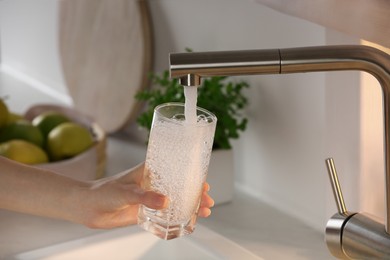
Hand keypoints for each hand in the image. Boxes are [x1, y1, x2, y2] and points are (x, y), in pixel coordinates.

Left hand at [75, 163, 213, 228]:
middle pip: (180, 186)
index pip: (175, 169)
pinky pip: (166, 214)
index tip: (203, 180)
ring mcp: (150, 198)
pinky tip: (187, 220)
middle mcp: (153, 184)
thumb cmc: (103, 191)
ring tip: (204, 211)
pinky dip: (178, 216)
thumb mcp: (126, 191)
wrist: (88, 207)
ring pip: (176, 200)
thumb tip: (165, 201)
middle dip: (195, 192)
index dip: (191, 174)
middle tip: (207, 199)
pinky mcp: (146, 212)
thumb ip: (145, 196)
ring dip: (190, 205)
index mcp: (149, 172)